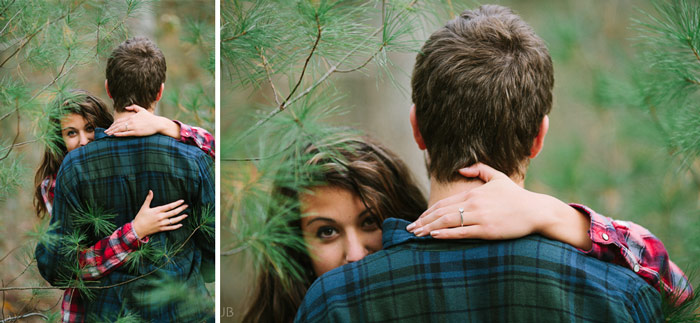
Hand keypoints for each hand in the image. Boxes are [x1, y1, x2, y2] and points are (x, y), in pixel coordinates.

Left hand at [105, 105, 179, 138]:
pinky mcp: (137, 132)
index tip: (109, 127)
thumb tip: (126, 107)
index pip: (119, 120)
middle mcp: (131, 122)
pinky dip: (120, 134)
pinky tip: (115, 135)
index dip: (113, 124)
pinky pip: (126, 133)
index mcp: (131, 117)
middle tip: (105, 132)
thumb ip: (134, 107)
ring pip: (120, 129)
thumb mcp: (142, 110)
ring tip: (108, 134)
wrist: (158, 123)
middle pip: (118, 125)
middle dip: (111, 129)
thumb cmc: (150, 117)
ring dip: (113, 132)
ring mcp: (134, 127)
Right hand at [132, 190, 188, 237]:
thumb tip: (150, 191)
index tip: (182, 201)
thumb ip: (148, 199)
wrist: (137, 229)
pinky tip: (181, 224)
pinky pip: (171, 228)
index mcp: (157, 211)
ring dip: (181, 217)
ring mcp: (162, 224)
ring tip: (186, 215)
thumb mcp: (144, 207)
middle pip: (173, 212)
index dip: (176, 203)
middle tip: (187, 206)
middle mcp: (161, 217)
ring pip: (174, 220)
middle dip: (181, 209)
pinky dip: (176, 226)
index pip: (169, 206)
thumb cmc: (140, 217)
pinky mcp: (161, 229)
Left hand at [407, 163, 543, 239]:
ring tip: (417, 235)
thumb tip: (462, 169)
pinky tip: (434, 236)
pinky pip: (462, 232)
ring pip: (448, 222)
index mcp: (473, 193)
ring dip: (429, 228)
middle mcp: (473, 203)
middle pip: (441, 213)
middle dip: (423, 222)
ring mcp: (480, 217)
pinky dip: (446, 234)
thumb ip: (479, 169)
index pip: (444, 203)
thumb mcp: (498, 177)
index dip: (428, 212)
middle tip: (410, 229)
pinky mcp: (487, 230)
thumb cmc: (516, 196)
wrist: (536, 210)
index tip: (418, 219)